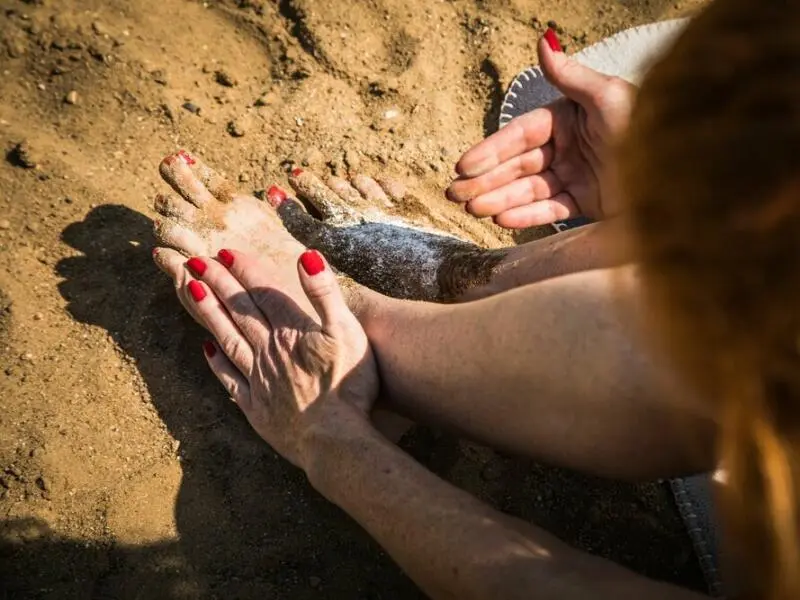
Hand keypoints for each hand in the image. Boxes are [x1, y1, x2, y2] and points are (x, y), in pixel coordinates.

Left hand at [180, 248, 378, 469]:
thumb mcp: (347, 331)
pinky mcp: (257, 408)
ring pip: (228, 339)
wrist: (334, 440)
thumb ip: (325, 293)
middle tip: (195, 263)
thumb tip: (307, 256)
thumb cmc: (348, 386)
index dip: (244, 270)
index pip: (263, 292)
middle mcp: (269, 351)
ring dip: (210, 314)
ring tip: (192, 292)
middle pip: (240, 311)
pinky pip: (230, 380)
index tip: (224, 251)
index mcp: (291, 331)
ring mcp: (259, 380)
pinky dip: (217, 363)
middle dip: (217, 284)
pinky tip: (207, 350)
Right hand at [446, 33, 635, 227]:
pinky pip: (551, 210)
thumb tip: (544, 39)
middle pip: (517, 165)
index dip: (490, 151)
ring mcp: (576, 176)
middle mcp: (569, 146)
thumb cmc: (648, 129)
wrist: (682, 178)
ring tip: (471, 210)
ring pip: (528, 189)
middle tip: (454, 194)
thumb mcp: (609, 97)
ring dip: (498, 200)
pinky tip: (502, 220)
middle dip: (485, 181)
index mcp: (569, 117)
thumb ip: (571, 75)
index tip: (463, 166)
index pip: (521, 136)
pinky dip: (526, 215)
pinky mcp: (587, 204)